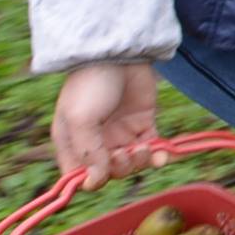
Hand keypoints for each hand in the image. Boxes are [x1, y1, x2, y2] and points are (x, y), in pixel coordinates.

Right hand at [52, 61, 161, 188]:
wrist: (118, 54)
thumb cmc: (90, 84)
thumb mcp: (81, 119)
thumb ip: (88, 152)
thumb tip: (94, 181)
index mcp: (72, 142)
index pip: (78, 175)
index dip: (90, 180)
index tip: (101, 175)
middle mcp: (95, 141)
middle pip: (109, 173)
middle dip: (119, 169)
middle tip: (124, 152)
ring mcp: (120, 134)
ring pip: (131, 165)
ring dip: (138, 162)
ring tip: (142, 148)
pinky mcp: (143, 124)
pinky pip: (152, 151)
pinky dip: (158, 157)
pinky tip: (161, 156)